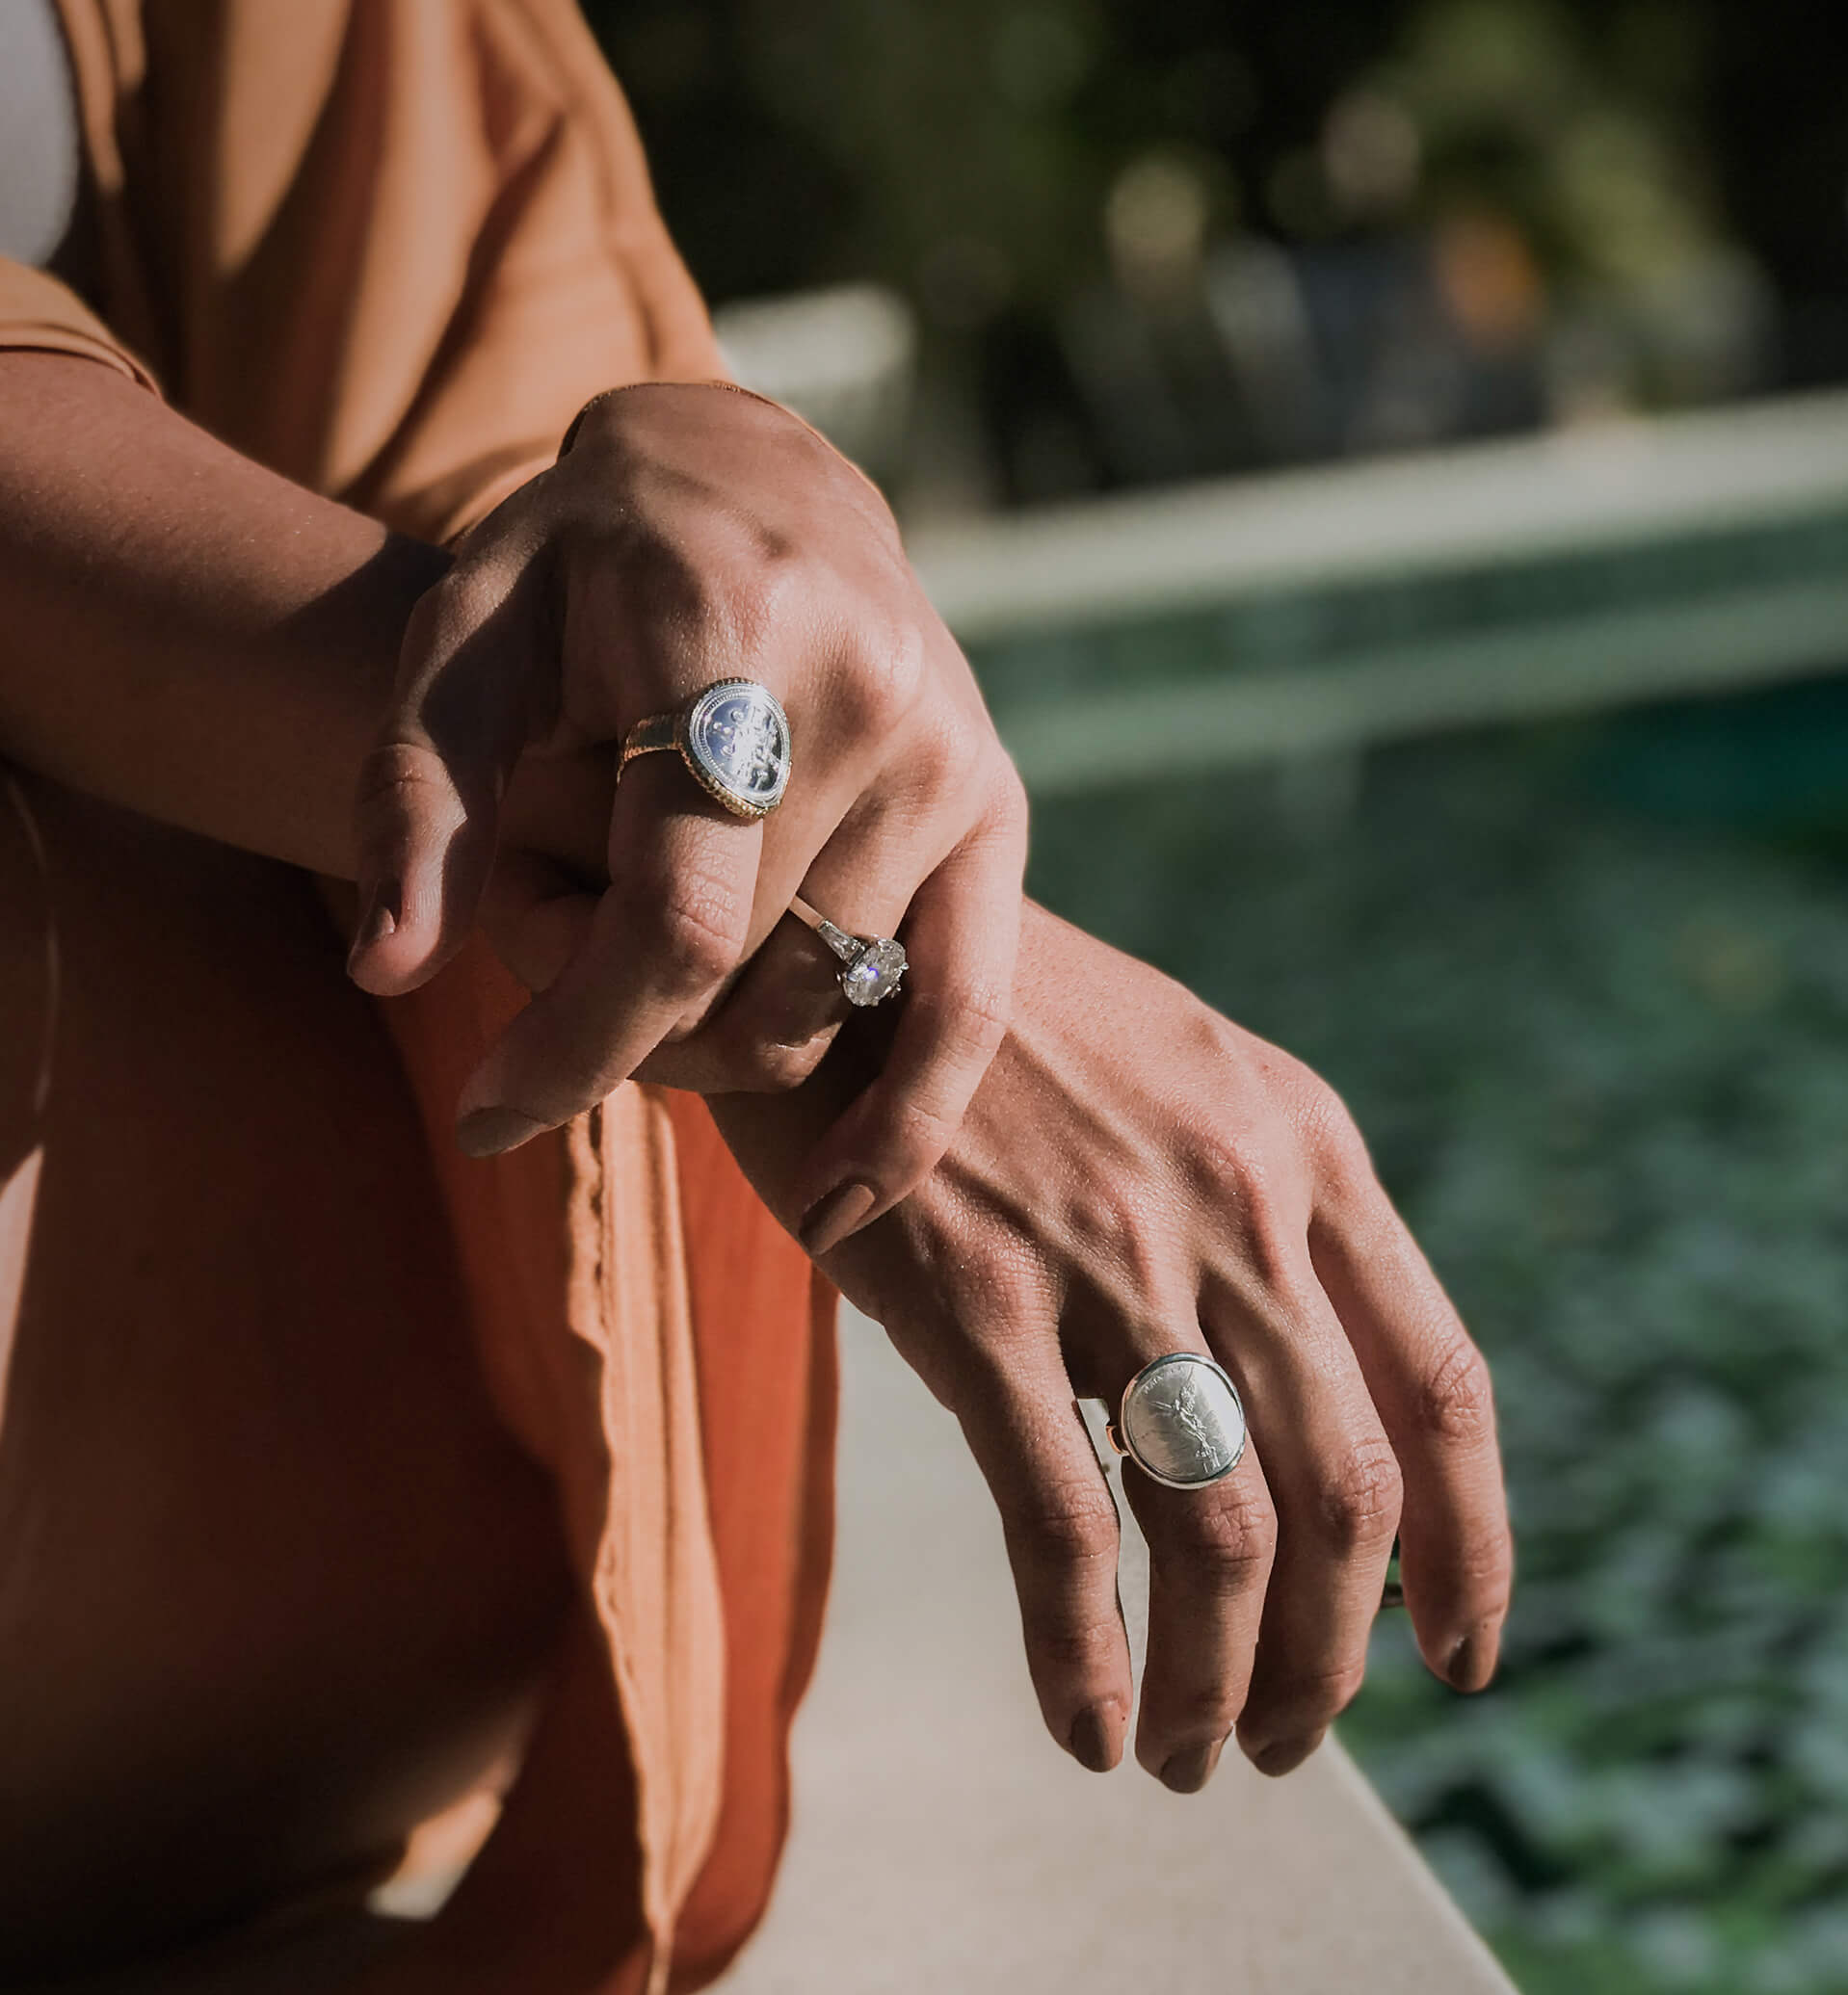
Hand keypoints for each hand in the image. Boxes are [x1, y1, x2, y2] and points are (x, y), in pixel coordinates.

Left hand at [347, 382, 1024, 1240]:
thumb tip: (388, 969)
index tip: (488, 1116)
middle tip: (548, 1003)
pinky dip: (907, 1122)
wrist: (752, 475)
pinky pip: (965, 1007)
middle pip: (743, 978)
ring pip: (822, 1006)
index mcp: (727, 634)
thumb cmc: (575, 570)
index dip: (577, 1043)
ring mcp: (952, 754)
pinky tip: (840, 1206)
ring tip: (640, 982)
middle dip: (626, 1038)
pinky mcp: (998, 803)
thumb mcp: (462, 643)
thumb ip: (418, 801)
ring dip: (716, 1050)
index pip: (670, 916)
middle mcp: (869, 694)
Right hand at [713, 906, 1511, 1787]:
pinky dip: (1084, 1655)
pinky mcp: (975, 1301)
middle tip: (1282, 1741)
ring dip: (1218, 1681)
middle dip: (1334, 1656)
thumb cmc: (999, 1021)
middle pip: (1348, 1496)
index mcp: (1308, 1157)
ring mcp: (1109, 1258)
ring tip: (1185, 1758)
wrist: (827, 920)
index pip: (1442, 1387)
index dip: (1473, 1548)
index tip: (1464, 1656)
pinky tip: (1083, 1732)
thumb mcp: (1186, 1076)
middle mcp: (1238, 1211)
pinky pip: (1063, 1523)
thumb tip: (1311, 1399)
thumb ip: (1266, 1215)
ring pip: (1224, 1531)